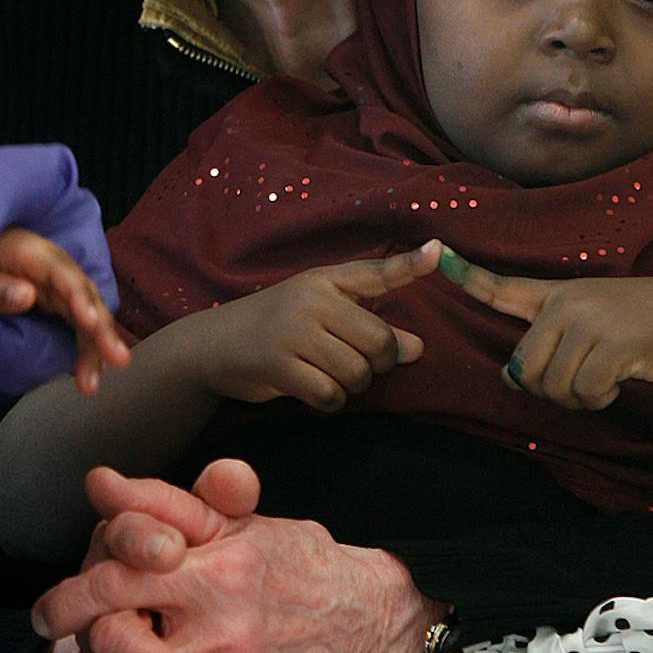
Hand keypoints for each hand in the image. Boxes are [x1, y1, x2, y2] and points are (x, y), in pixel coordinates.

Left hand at [0, 226, 131, 393]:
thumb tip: (27, 296)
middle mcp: (60, 272)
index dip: (80, 297)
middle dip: (102, 330)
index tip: (91, 321)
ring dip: (97, 350)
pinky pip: (84, 330)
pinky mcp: (68, 310)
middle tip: (117, 359)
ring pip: (91, 317)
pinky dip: (89, 353)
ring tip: (92, 384)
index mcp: (38, 255)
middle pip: (87, 298)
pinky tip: (91, 376)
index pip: (65, 275)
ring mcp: (67, 292)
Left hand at [35, 461, 435, 652]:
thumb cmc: (289, 561)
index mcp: (216, 574)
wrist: (361, 620)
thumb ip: (161, 502)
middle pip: (118, 652)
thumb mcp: (230, 520)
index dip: (71, 594)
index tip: (49, 609)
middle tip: (54, 651)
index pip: (119, 583)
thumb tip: (99, 482)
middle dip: (74, 652)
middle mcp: (223, 637)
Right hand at [180, 245, 433, 410]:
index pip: (375, 273)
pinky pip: (330, 394)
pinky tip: (313, 389)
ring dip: (351, 385)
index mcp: (324, 281)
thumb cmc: (277, 326)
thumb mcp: (320, 312)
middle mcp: (311, 301)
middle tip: (356, 363)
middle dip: (378, 363)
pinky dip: (330, 400)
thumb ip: (370, 325)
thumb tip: (417, 349)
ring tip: (325, 373)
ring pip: (356, 373)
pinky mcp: (279, 365)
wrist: (214, 344)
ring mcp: (293, 332)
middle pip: (379, 342)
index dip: (409, 265)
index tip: (438, 251)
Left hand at [447, 252, 652, 409]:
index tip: (436, 254)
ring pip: (553, 386)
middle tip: (581, 383)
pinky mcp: (614, 344)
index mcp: (555, 295)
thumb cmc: (636, 324)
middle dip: (547, 389)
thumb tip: (508, 377)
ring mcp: (590, 322)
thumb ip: (545, 344)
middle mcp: (566, 304)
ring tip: (603, 380)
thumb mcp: (588, 319)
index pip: (502, 286)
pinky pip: (584, 391)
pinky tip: (617, 384)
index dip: (466, 275)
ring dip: (578, 398)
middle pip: (525, 368)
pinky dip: (599, 399)